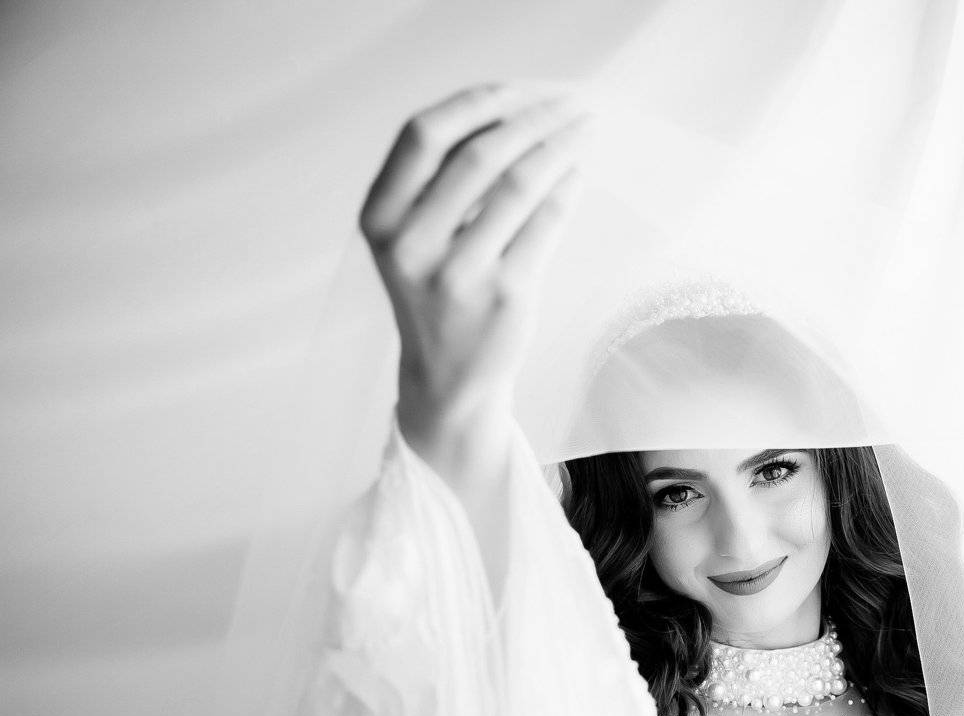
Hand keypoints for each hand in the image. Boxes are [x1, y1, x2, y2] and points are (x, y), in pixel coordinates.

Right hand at [359, 83, 588, 456]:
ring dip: (561, 148)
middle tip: (569, 104)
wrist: (447, 379)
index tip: (519, 89)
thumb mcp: (411, 237)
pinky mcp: (505, 296)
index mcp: (380, 218)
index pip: (423, 134)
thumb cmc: (436, 291)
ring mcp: (459, 274)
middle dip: (533, 119)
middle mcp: (412, 245)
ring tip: (583, 130)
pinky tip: (577, 172)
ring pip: (520, 185)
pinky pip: (546, 223)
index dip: (476, 102)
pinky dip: (567, 188)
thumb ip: (438, 179)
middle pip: (480, 154)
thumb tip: (510, 109)